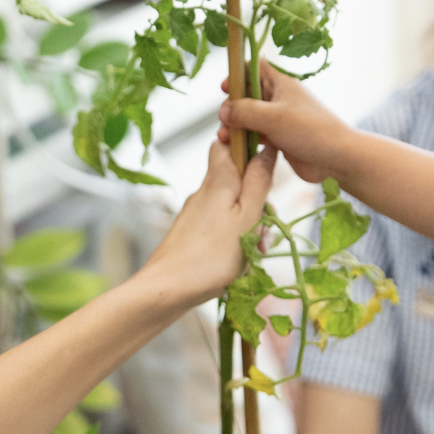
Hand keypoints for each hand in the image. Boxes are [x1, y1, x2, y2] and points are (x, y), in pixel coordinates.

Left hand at [136, 139, 276, 302]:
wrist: (167, 290)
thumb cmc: (213, 255)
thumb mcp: (248, 216)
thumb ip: (259, 181)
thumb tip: (267, 147)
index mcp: (218, 179)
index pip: (227, 143)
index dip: (247, 147)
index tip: (265, 169)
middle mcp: (205, 191)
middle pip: (237, 181)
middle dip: (258, 201)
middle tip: (267, 228)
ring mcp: (196, 213)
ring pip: (232, 208)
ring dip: (251, 226)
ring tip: (256, 253)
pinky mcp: (192, 234)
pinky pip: (222, 227)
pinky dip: (236, 240)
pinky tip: (241, 263)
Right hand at [217, 62, 353, 184]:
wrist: (337, 158)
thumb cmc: (310, 131)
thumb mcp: (273, 117)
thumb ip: (245, 111)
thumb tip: (222, 110)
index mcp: (281, 84)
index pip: (255, 66)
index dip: (238, 73)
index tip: (225, 88)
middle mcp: (279, 98)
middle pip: (247, 94)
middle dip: (231, 106)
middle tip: (224, 122)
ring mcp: (279, 119)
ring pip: (249, 117)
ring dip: (235, 126)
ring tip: (226, 138)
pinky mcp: (280, 138)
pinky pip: (256, 135)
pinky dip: (245, 140)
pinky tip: (237, 149)